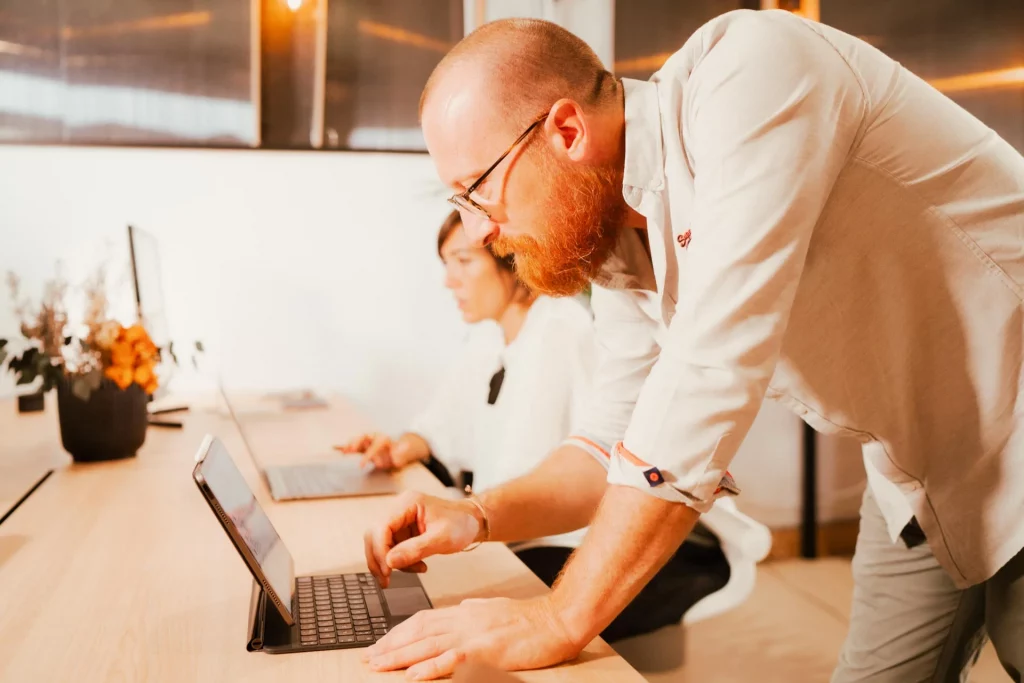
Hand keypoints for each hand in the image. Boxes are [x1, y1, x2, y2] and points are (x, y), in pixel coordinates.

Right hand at [337, 432, 415, 470]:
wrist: (397, 453)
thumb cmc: (398, 455)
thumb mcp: (402, 456)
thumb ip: (401, 453)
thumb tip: (401, 450)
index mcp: (383, 438)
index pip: (375, 445)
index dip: (368, 455)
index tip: (362, 464)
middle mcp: (374, 438)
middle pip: (363, 436)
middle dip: (356, 443)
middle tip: (351, 450)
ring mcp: (367, 442)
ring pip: (357, 440)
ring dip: (349, 444)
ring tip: (343, 452)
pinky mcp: (362, 447)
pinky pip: (352, 445)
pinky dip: (345, 446)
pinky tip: (335, 448)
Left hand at [363, 596, 581, 679]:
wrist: (555, 620)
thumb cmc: (529, 619)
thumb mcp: (494, 608)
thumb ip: (475, 610)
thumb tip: (461, 608)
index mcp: (465, 611)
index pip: (423, 619)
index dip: (398, 631)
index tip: (381, 643)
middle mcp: (464, 619)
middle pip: (418, 631)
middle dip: (390, 645)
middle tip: (368, 657)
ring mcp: (473, 634)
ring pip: (427, 644)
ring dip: (399, 656)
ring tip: (378, 666)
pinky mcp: (485, 650)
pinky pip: (451, 660)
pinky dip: (429, 668)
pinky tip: (413, 675)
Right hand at [364, 491, 482, 586]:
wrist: (472, 522)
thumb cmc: (461, 524)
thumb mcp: (442, 538)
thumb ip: (416, 549)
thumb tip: (390, 562)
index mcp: (408, 503)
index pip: (382, 526)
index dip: (381, 550)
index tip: (388, 571)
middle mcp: (400, 509)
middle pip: (375, 534)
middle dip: (379, 559)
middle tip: (386, 581)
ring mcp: (400, 520)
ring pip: (380, 544)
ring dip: (391, 562)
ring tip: (414, 570)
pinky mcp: (402, 531)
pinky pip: (392, 549)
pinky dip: (400, 561)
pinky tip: (418, 565)